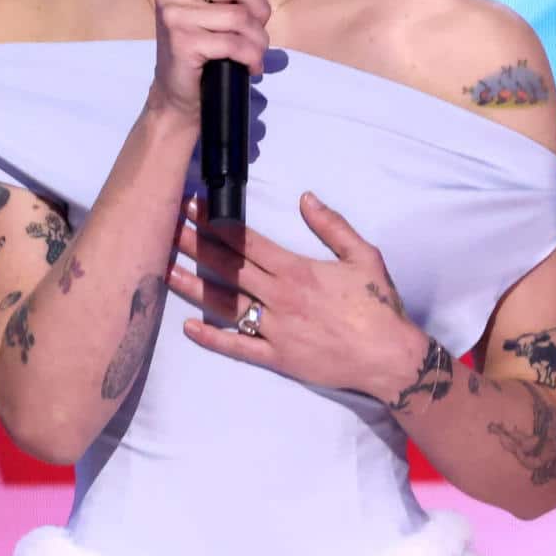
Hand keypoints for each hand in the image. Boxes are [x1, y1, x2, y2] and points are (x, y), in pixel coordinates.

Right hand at [147, 0, 293, 124]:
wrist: (178, 91)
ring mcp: (173, 15)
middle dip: (259, 8)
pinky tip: (250, 65)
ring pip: (240, 16)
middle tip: (256, 28)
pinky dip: (251, 56)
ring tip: (255, 50)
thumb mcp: (229, 6)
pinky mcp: (183, 42)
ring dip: (258, 38)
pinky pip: (235, 43)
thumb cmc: (204, 42)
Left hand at [168, 190, 434, 398]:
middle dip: (194, 245)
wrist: (391, 357)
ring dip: (193, 286)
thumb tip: (305, 197)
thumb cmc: (378, 306)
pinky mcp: (276, 357)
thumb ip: (332, 226)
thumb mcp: (364, 256)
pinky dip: (212, 338)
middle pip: (227, 267)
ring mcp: (274, 329)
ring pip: (225, 304)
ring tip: (164, 270)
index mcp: (297, 270)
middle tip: (165, 228)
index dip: (215, 223)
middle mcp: (279, 297)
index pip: (246, 242)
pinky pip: (238, 347)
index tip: (192, 207)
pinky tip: (187, 327)